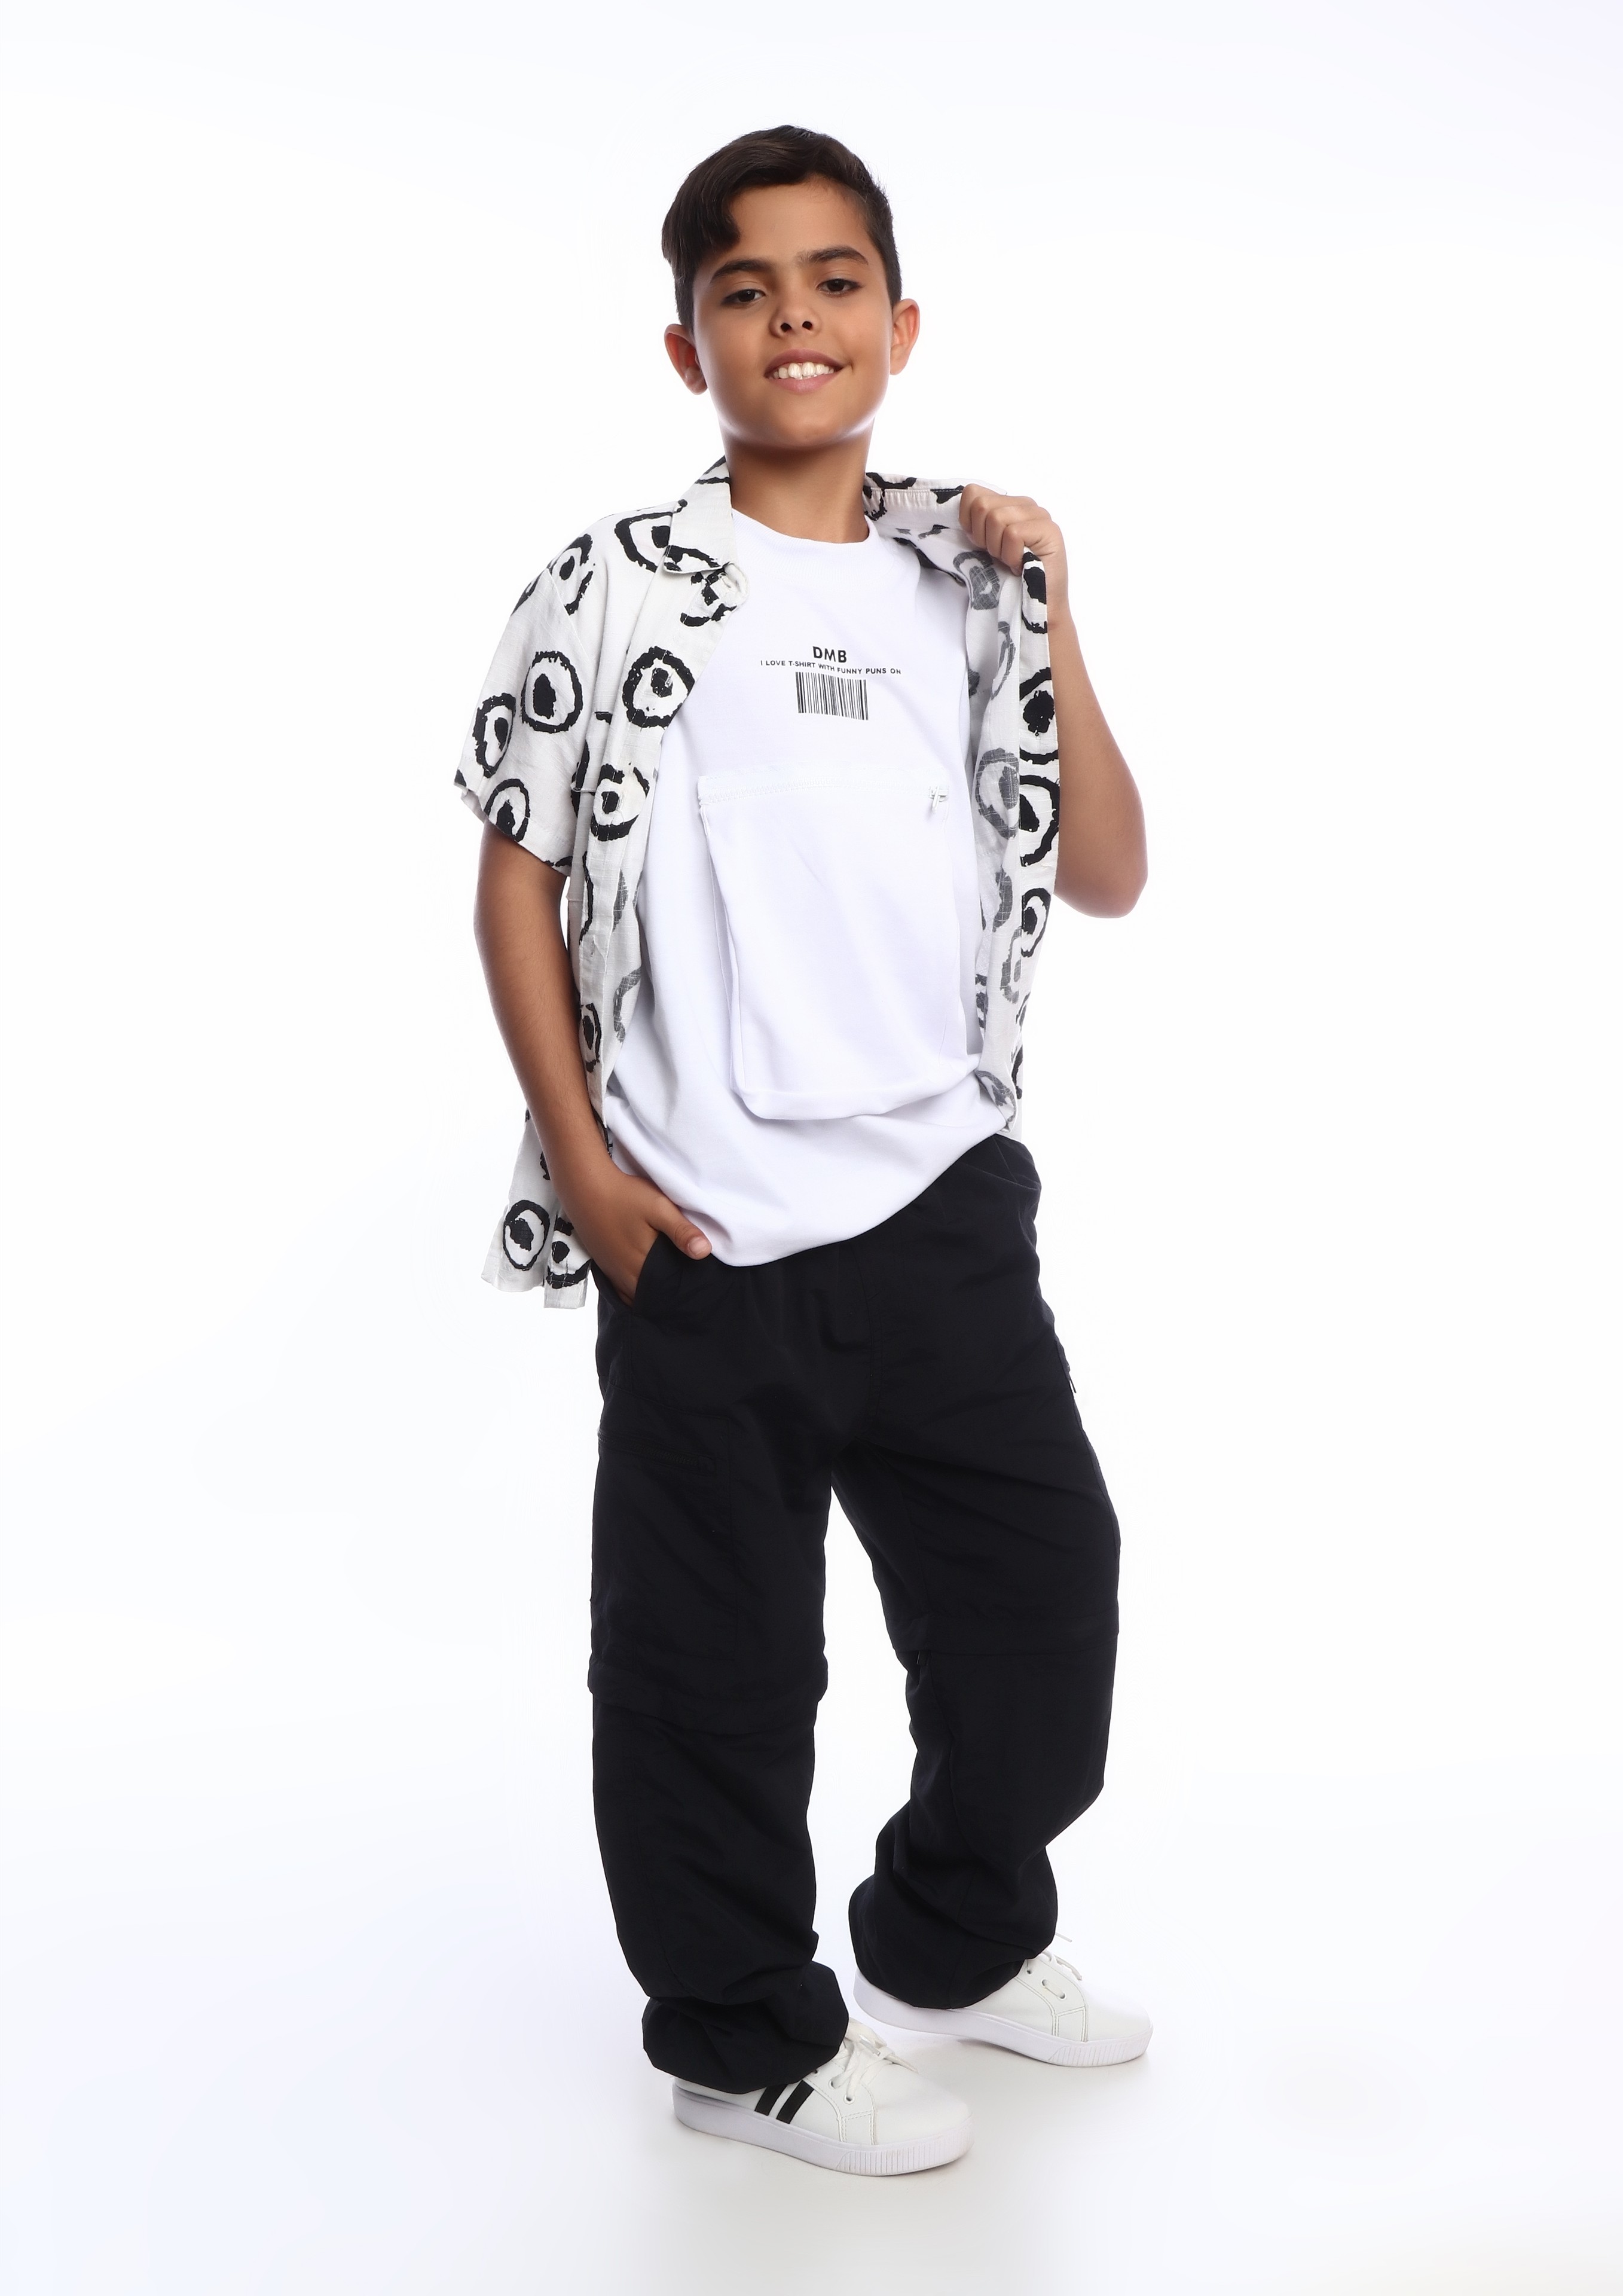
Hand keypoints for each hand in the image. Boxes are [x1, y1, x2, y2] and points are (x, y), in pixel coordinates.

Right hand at [562, 1159, 710, 1306]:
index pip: (666, 1294)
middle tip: (685, 1287)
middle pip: (650, 1296)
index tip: (694, 1289)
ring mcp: (611, 1270)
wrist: (584, 1186)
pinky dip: (633, 1286)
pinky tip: (643, 1277)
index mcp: (641, 1266)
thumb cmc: (624, 1196)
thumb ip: (681, 1231)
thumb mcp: (659, 1208)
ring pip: (634, 1292)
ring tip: (667, 1283)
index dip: (680, 1294)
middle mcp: (624, 1275)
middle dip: (666, 1295)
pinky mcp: (602, 1263)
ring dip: (649, 1291)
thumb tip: (705, 1252)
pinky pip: (620, 1286)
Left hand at [958, 484, 1068, 610]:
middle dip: (982, 537)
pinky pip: (1013, 534)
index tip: (980, 544)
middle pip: (981, 505)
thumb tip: (959, 510)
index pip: (972, 493)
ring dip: (998, 549)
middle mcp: (1025, 504)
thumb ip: (976, 524)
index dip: (968, 522)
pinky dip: (1011, 556)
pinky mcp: (1049, 530)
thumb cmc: (1010, 579)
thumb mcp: (985, 546)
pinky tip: (1021, 565)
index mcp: (1008, 504)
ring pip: (996, 518)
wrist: (1037, 606)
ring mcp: (1039, 515)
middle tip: (998, 556)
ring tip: (1011, 561)